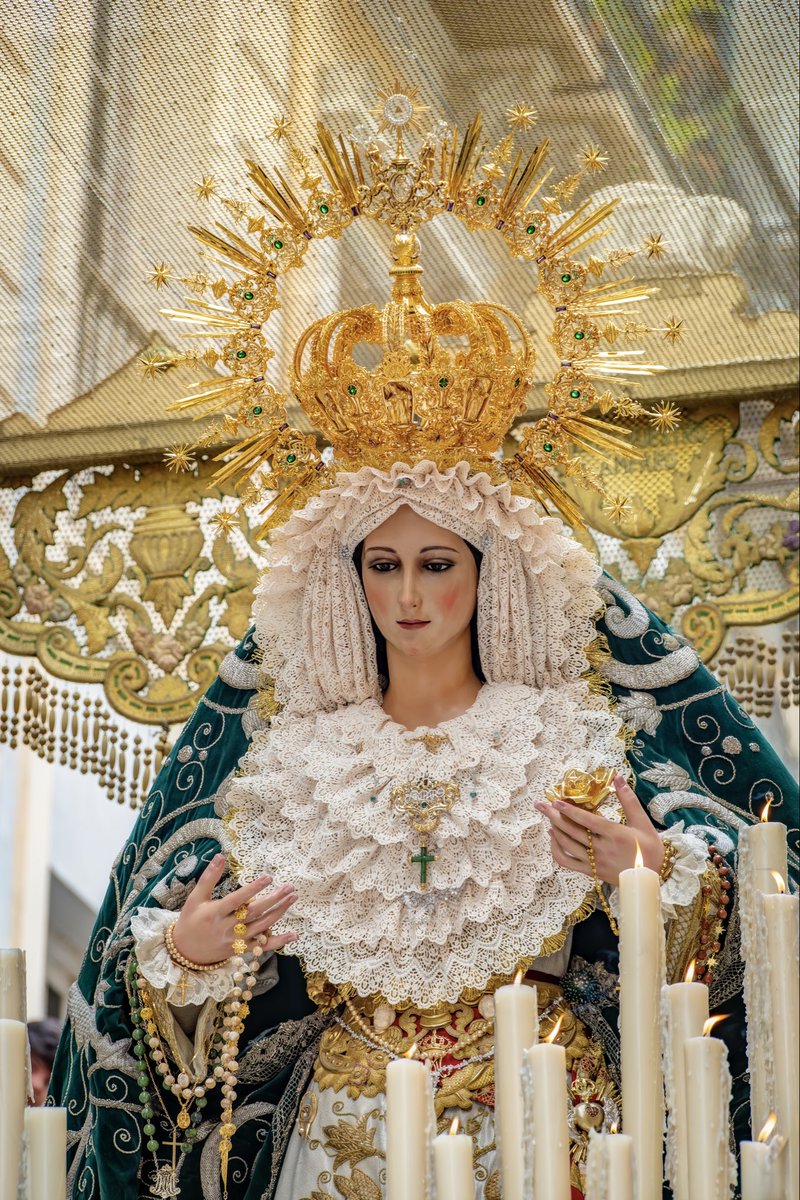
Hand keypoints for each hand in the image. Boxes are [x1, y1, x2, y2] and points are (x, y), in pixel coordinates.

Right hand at [172, 853, 297, 964]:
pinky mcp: (241, 950)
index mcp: (215, 913)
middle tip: (289, 887)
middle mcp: (227, 928)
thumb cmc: (190, 920)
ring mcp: (235, 941)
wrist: (185, 952)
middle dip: (273, 899)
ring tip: (292, 898)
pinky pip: (262, 946)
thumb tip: (220, 856)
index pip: (237, 900)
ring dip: (279, 913)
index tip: (268, 877)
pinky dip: (279, 941)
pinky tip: (294, 934)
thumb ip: (209, 877)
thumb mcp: (195, 898)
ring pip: (261, 927)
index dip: (253, 889)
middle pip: (254, 913)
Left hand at [535, 773, 664, 886]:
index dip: (569, 811)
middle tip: (541, 805)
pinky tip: (553, 838)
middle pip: (572, 831)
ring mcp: (594, 862)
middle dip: (554, 816)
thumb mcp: (642, 822)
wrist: (650, 879)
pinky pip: (567, 862)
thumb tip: (618, 777)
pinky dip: (556, 850)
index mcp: (614, 834)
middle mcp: (602, 849)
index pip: (586, 820)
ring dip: (555, 830)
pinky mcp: (591, 872)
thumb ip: (628, 799)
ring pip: (567, 846)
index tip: (555, 802)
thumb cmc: (649, 848)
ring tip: (547, 817)